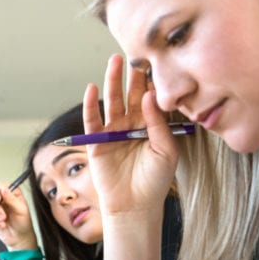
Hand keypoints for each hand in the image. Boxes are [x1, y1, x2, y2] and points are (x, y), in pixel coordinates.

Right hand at [0, 181, 37, 250]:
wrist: (18, 238)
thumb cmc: (23, 223)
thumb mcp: (21, 211)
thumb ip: (12, 200)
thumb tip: (4, 190)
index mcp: (12, 193)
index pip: (2, 186)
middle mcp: (2, 198)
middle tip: (2, 216)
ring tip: (3, 223)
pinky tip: (0, 225)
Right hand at [84, 55, 180, 217]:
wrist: (135, 205)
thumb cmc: (155, 180)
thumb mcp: (166, 150)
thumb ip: (159, 123)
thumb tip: (150, 96)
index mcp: (149, 125)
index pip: (150, 97)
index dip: (151, 81)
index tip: (156, 60)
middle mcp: (130, 124)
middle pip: (130, 94)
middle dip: (132, 75)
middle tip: (134, 54)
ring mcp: (112, 132)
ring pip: (112, 101)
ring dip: (112, 82)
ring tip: (114, 62)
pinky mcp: (96, 142)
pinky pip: (92, 120)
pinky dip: (91, 105)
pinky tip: (92, 88)